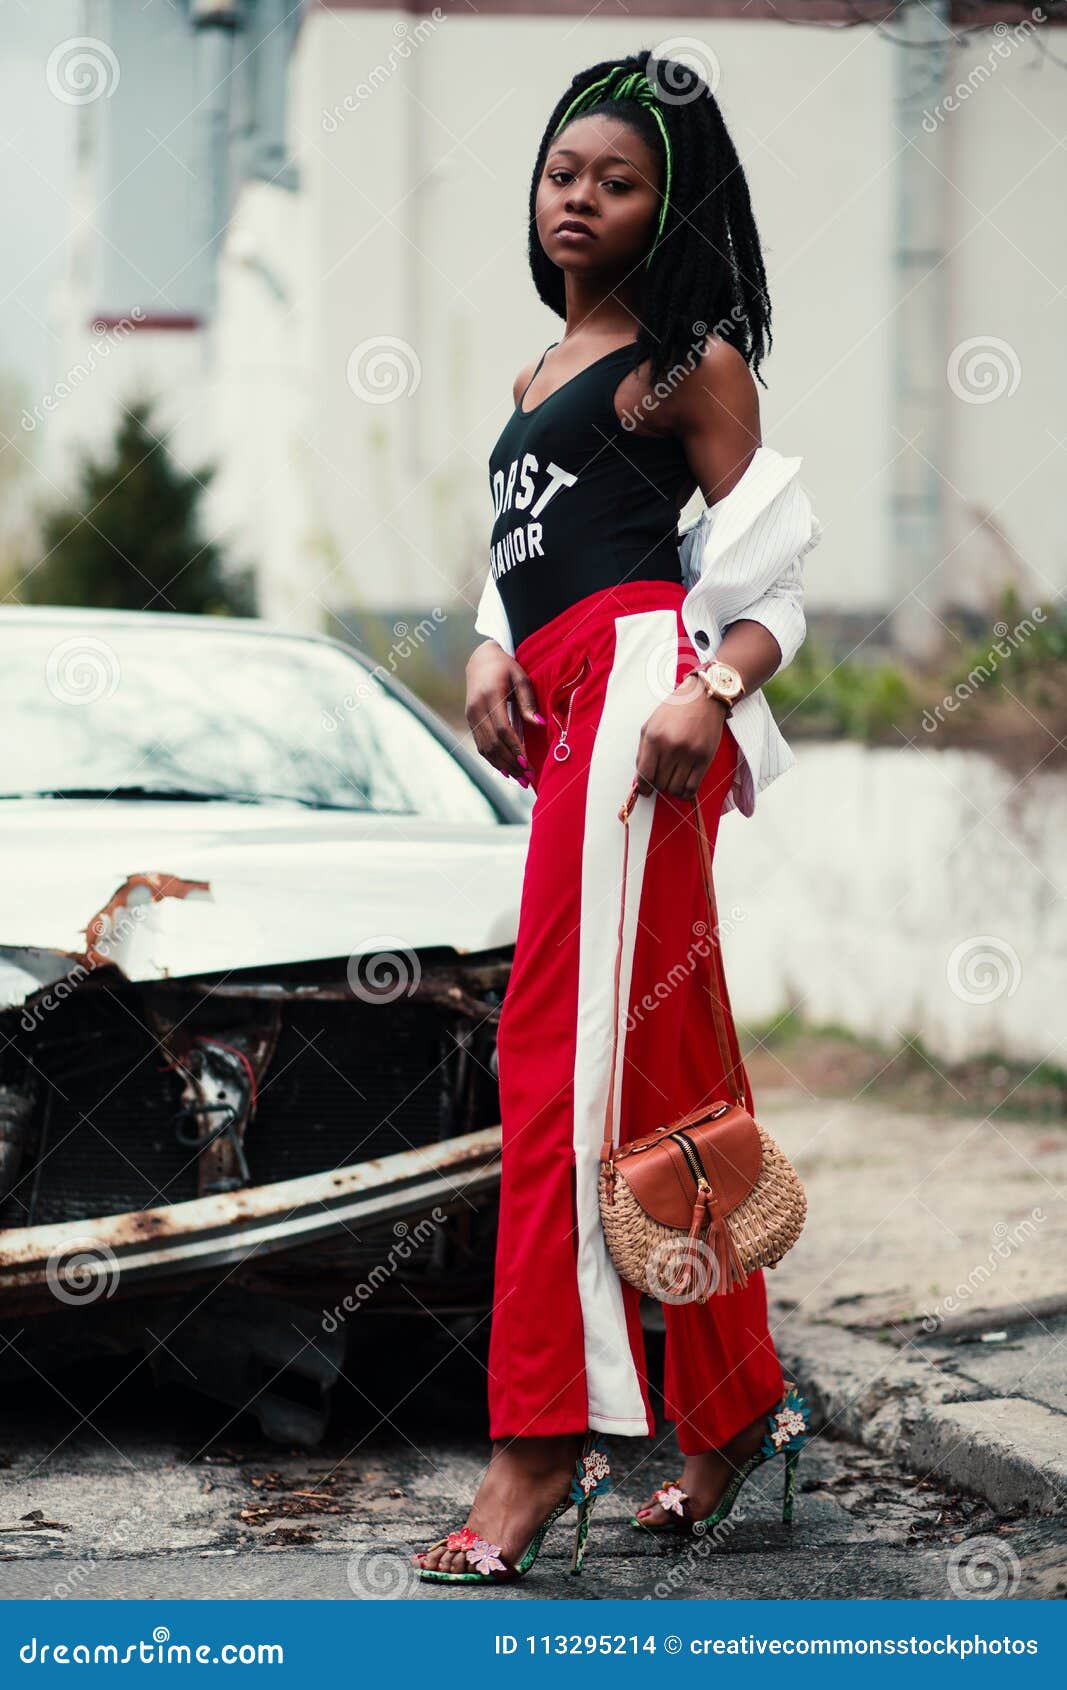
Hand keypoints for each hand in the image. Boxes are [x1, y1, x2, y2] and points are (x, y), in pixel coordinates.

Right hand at [465, 640, 542, 783]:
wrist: (479, 660)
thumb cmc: (505, 667)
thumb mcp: (521, 678)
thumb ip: (528, 702)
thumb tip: (539, 723)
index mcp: (490, 696)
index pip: (503, 729)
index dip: (515, 749)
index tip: (528, 764)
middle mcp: (477, 709)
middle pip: (493, 744)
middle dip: (511, 763)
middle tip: (528, 778)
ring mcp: (471, 716)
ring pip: (485, 748)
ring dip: (503, 765)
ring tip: (520, 779)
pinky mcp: (470, 721)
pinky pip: (480, 745)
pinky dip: (493, 760)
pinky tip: (506, 769)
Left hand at [635, 673, 727, 800]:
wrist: (704, 698)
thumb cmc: (675, 711)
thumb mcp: (650, 725)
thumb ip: (643, 752)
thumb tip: (640, 780)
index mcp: (654, 738)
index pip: (645, 774)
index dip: (644, 787)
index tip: (645, 790)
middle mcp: (671, 747)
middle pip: (660, 783)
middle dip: (658, 785)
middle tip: (661, 779)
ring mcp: (689, 753)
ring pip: (675, 788)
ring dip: (671, 788)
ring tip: (672, 780)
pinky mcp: (704, 758)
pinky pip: (692, 788)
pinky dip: (685, 793)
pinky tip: (683, 788)